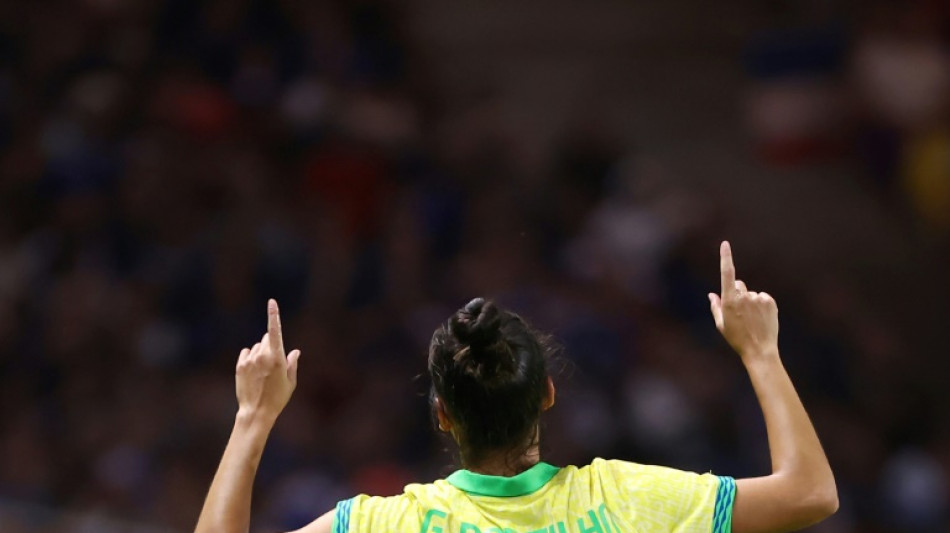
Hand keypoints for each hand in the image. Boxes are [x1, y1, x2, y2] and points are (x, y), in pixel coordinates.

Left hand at [235, 299, 300, 423]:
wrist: (256, 412)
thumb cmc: (278, 398)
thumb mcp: (291, 382)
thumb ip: (292, 363)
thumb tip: (295, 351)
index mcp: (277, 357)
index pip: (275, 331)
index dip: (273, 315)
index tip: (271, 302)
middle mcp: (262, 355)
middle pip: (267, 338)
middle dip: (271, 345)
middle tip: (274, 363)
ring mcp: (249, 360)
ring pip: (257, 347)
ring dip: (261, 353)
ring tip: (263, 372)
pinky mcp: (240, 365)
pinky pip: (246, 353)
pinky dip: (250, 358)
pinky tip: (253, 371)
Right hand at [708, 241, 778, 360]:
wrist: (760, 350)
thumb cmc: (737, 339)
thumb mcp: (721, 324)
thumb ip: (716, 306)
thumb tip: (712, 294)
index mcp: (730, 301)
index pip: (727, 273)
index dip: (726, 257)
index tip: (725, 244)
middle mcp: (744, 296)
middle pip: (739, 286)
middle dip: (737, 294)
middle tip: (739, 313)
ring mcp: (758, 298)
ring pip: (751, 294)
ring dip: (750, 302)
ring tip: (752, 320)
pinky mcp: (770, 301)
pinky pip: (762, 297)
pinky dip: (761, 305)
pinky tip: (761, 319)